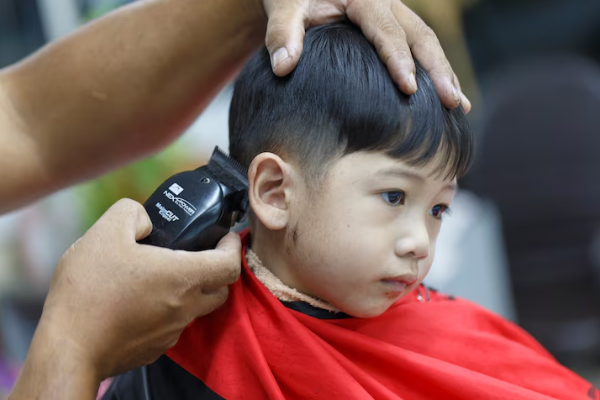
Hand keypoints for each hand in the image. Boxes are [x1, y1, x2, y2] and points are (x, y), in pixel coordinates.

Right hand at [37, 198, 240, 378]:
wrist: (68, 347)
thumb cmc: (89, 290)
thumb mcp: (105, 232)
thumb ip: (132, 213)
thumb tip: (146, 221)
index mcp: (183, 277)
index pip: (230, 264)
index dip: (233, 247)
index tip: (226, 237)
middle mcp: (185, 307)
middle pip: (221, 288)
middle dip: (218, 269)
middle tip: (202, 253)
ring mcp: (172, 332)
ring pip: (197, 309)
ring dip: (192, 291)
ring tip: (165, 275)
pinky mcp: (155, 349)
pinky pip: (173, 326)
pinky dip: (170, 311)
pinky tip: (143, 301)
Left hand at [262, 0, 469, 111]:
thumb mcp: (283, 7)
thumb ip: (282, 33)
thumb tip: (283, 67)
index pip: (386, 30)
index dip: (399, 59)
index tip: (409, 89)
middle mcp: (386, 4)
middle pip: (420, 35)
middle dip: (439, 70)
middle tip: (452, 103)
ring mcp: (395, 15)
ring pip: (427, 42)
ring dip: (444, 73)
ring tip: (459, 106)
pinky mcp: (395, 28)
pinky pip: (420, 48)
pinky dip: (434, 73)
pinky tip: (446, 97)